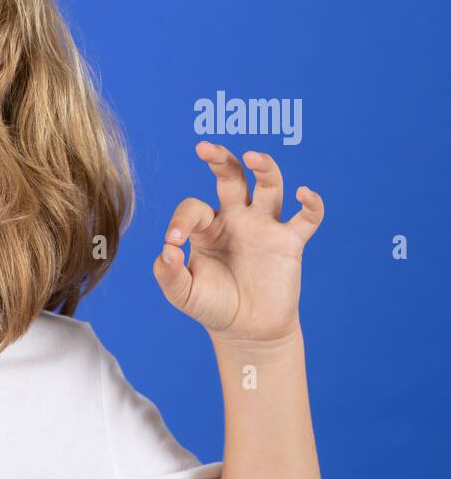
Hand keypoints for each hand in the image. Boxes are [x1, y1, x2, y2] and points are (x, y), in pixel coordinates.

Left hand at [152, 142, 324, 344]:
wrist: (246, 331)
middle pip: (231, 177)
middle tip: (204, 147)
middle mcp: (235, 219)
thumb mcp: (183, 294)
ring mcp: (264, 227)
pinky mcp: (290, 242)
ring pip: (268, 186)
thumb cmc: (212, 306)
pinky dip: (311, 204)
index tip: (174, 243)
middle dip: (219, 159)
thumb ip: (169, 273)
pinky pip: (307, 218)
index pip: (193, 208)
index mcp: (206, 227)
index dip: (181, 221)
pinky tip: (305, 193)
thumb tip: (167, 249)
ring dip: (263, 168)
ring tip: (253, 156)